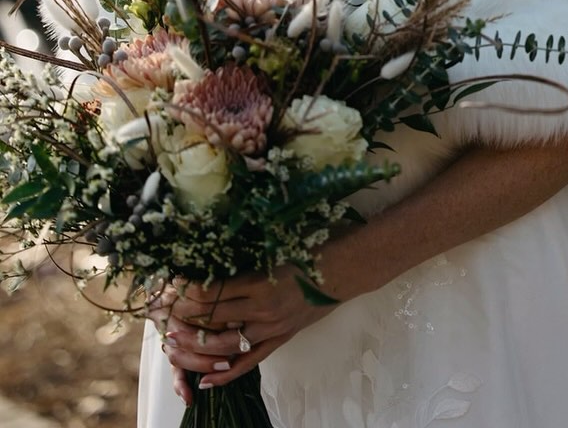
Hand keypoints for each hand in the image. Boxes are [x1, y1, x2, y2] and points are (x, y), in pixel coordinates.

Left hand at [148, 265, 337, 398]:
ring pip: (225, 346)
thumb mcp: (273, 247)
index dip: (187, 291)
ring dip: (196, 348)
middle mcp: (261, 308)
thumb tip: (212, 254)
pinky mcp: (279, 339)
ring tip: (173, 347)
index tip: (171, 286)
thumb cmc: (308, 250)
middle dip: (184, 320)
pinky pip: (249, 362)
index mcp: (258, 281)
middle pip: (212, 319)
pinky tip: (205, 381)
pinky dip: (226, 374)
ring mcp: (271, 328)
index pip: (211, 292)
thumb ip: (244, 255)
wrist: (342, 270)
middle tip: (162, 318)